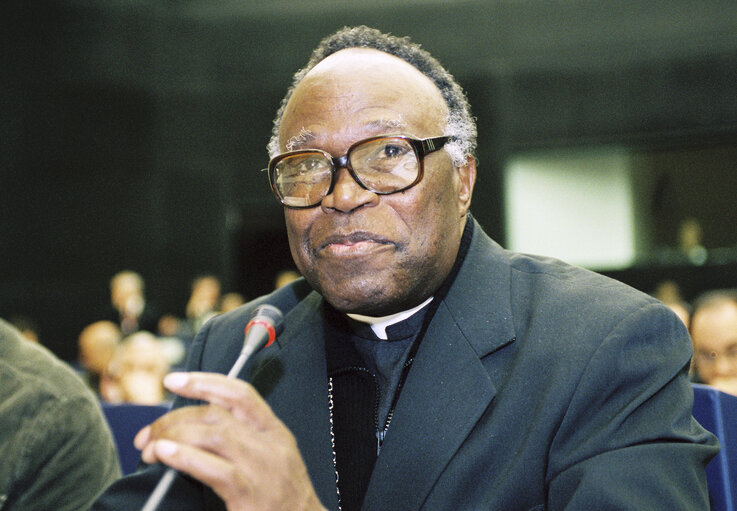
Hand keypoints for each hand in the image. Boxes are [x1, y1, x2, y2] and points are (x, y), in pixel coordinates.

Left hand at [134, 372, 325, 510]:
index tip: (174, 380)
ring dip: (174, 436)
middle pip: (217, 415)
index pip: (240, 394)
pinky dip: (185, 457)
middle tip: (147, 434)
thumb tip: (192, 429)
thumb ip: (243, 441)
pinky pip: (214, 469)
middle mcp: (271, 446)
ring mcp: (262, 470)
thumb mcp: (272, 461)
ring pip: (213, 435)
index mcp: (276, 433)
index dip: (204, 382)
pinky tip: (165, 454)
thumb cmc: (281, 502)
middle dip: (174, 418)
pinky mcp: (250, 496)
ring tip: (150, 447)